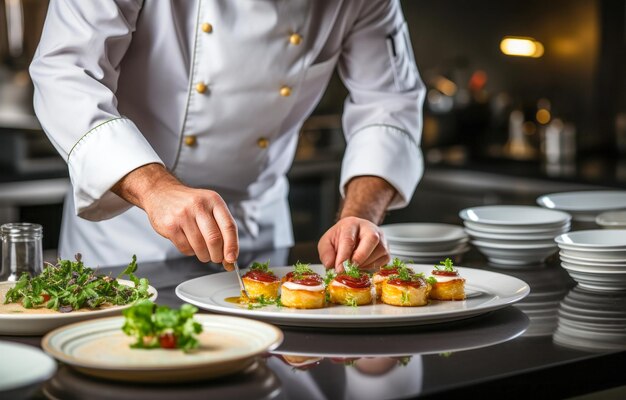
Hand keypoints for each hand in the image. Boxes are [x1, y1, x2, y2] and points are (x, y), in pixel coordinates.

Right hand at [112, 164, 238, 263]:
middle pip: (214, 239)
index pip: (228, 226)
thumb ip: (222, 228)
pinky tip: (190, 244)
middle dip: (218, 255)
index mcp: (214, 200)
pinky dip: (191, 252)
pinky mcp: (170, 226)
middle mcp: (199, 206)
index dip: (232, 246)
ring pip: (200, 246)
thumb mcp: (210, 206)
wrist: (161, 193)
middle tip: (217, 258)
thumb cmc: (190, 203)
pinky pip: (185, 248)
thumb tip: (230, 256)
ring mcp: (183, 215)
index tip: (232, 258)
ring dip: (204, 255)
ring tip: (204, 253)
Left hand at [318, 216, 389, 271]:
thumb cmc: (341, 237)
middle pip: (371, 239)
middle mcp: (370, 229)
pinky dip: (371, 268)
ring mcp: (382, 239)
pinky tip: (362, 266)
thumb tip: (330, 265)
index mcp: (352, 224)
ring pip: (378, 253)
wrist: (355, 234)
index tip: (340, 269)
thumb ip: (326, 253)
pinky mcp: (387, 252)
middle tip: (351, 269)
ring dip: (364, 265)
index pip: (349, 239)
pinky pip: (381, 263)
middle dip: (361, 256)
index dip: (344, 256)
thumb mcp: (327, 242)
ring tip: (353, 267)